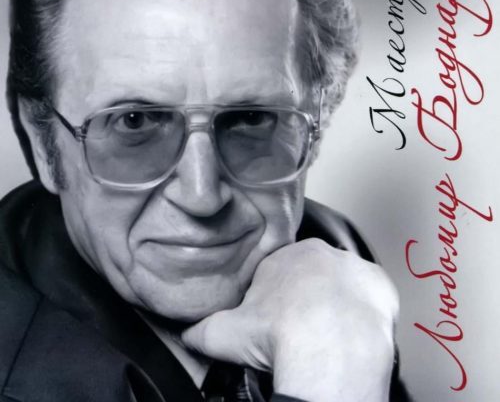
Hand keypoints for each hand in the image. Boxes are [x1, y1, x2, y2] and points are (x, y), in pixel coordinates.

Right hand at [181, 238, 398, 401]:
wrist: (327, 343)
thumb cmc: (278, 333)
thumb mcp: (226, 334)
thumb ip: (201, 331)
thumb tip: (186, 335)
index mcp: (281, 259)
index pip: (277, 272)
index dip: (276, 297)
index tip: (278, 318)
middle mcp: (317, 254)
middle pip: (311, 274)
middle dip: (307, 296)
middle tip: (303, 327)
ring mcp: (349, 265)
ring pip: (341, 281)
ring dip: (337, 301)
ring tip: (330, 333)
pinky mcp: (377, 282)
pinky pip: (371, 292)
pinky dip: (366, 308)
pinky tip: (356, 328)